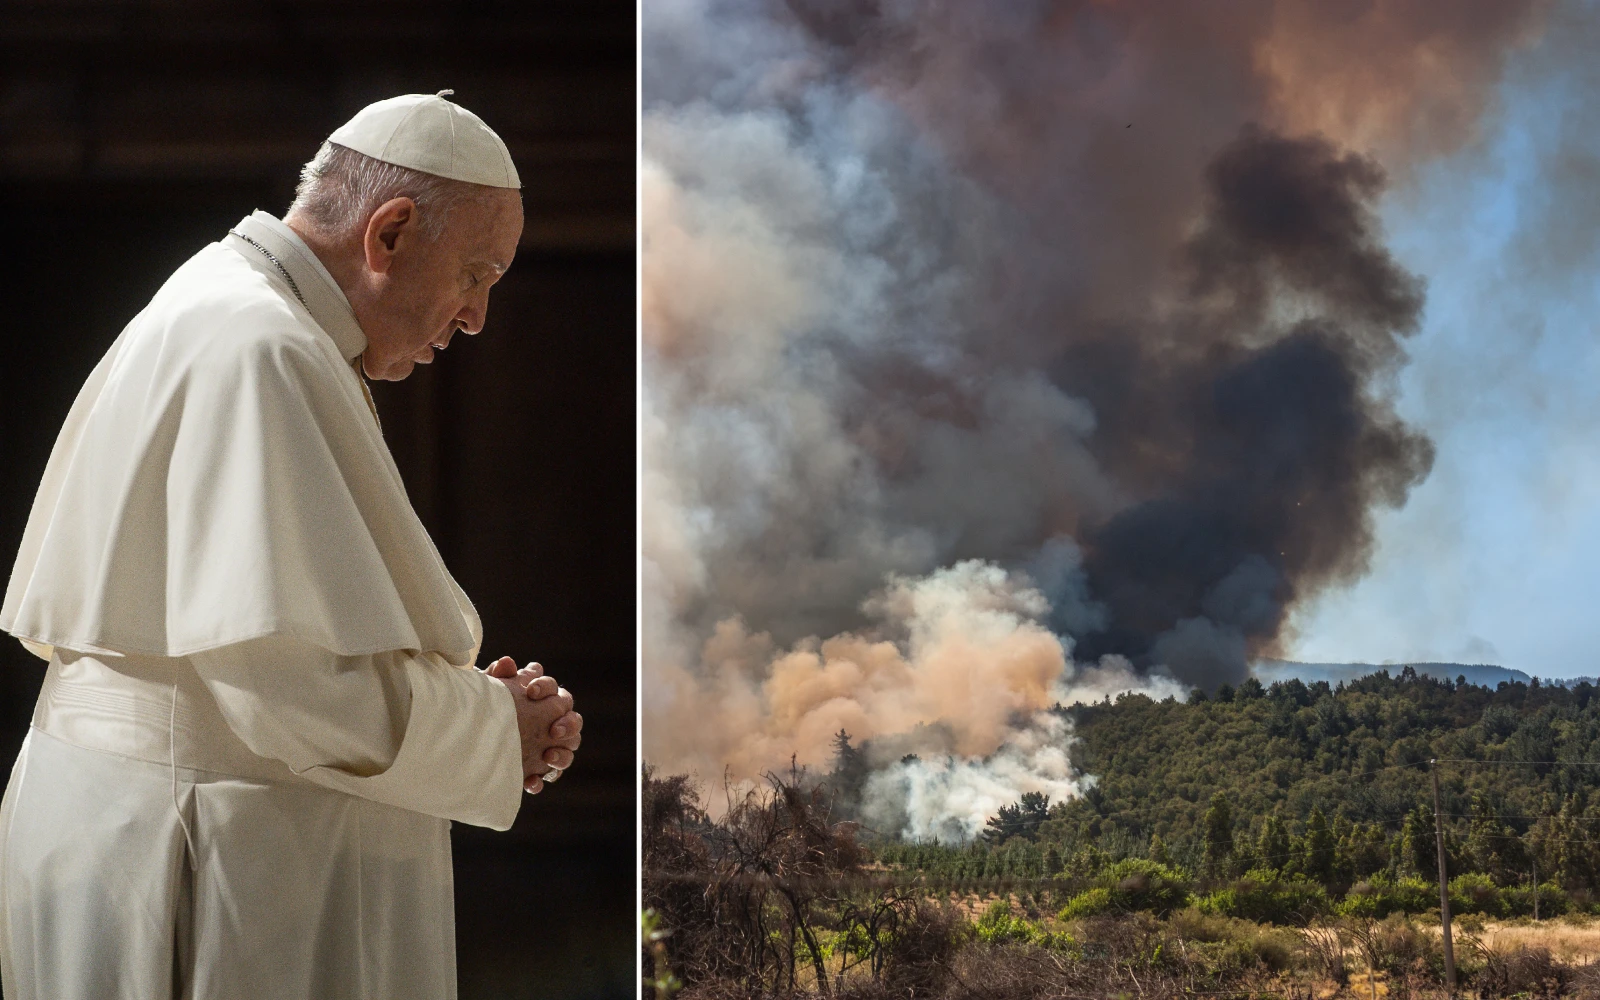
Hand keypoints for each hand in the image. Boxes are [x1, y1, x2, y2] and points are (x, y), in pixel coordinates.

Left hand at [484, 657, 582, 792]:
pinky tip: (530, 782)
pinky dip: (543, 778)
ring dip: (563, 753)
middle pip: (573, 719)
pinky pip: (552, 774)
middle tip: (553, 730)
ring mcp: (551, 744)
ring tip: (548, 757)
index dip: (546, 688)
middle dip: (567, 724)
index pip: (554, 688)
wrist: (469, 742)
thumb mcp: (487, 693)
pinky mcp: (543, 767)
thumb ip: (497, 676)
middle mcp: (552, 719)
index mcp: (542, 698)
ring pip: (571, 747)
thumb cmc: (483, 709)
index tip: (531, 693)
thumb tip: (507, 663)